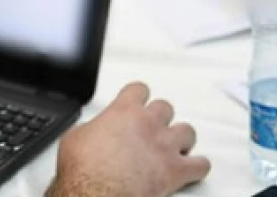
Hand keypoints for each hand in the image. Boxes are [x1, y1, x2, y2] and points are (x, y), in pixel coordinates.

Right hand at [47, 83, 209, 196]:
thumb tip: (92, 131)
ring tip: (173, 147)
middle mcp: (148, 124)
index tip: (137, 101)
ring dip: (181, 138)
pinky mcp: (176, 171)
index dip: (138, 96)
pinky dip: (198, 166)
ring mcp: (165, 146)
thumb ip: (91, 128)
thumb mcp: (75, 138)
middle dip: (160, 117)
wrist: (96, 194)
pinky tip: (191, 168)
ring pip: (187, 131)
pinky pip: (201, 164)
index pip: (139, 89)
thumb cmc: (84, 170)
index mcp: (123, 112)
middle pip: (165, 107)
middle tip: (152, 128)